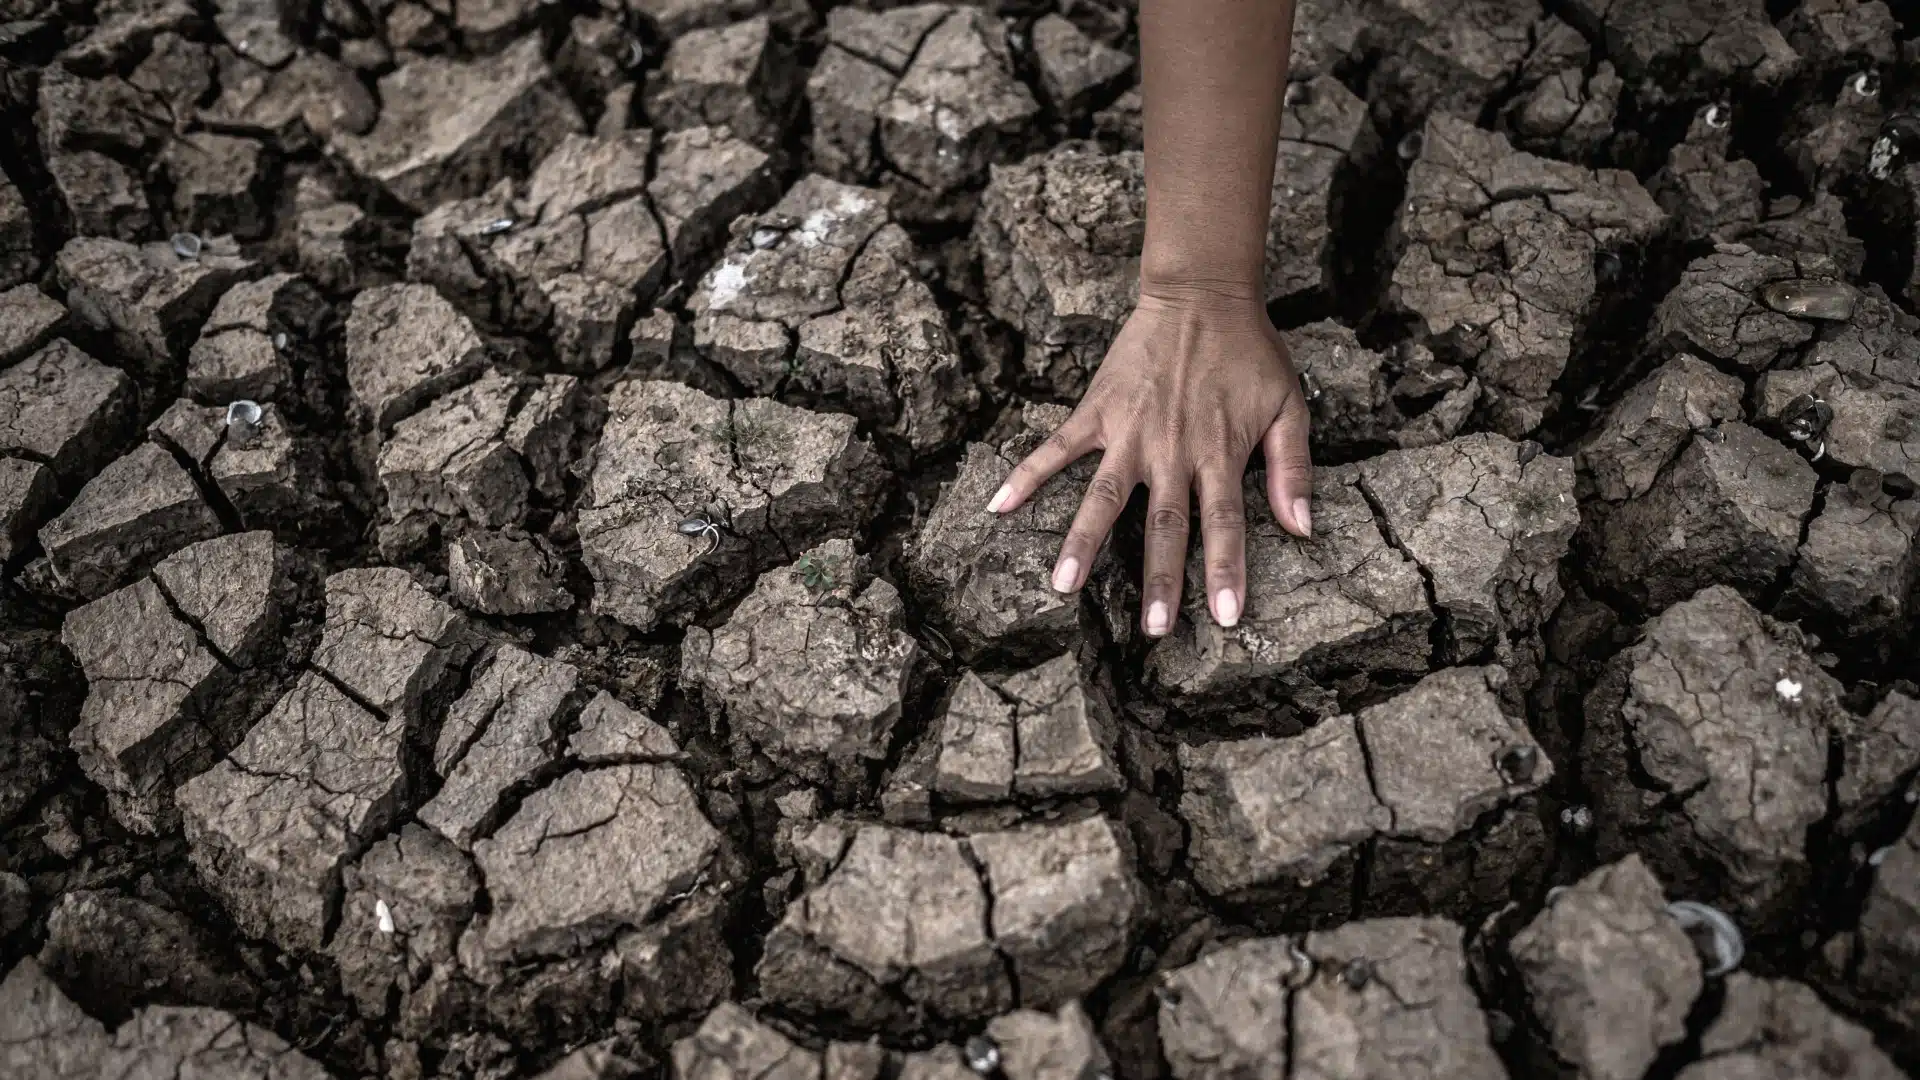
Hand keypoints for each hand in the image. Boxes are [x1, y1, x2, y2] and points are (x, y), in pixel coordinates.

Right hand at [988, 286, 1313, 636]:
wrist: (1201, 296)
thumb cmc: (1251, 353)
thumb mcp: (1290, 406)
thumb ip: (1293, 468)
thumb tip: (1302, 527)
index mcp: (1219, 453)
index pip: (1223, 523)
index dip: (1226, 571)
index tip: (1226, 617)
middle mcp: (1171, 450)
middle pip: (1165, 525)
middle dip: (1160, 579)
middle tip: (1153, 630)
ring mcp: (1129, 432)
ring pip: (1104, 497)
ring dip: (1083, 542)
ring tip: (1063, 586)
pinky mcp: (1097, 412)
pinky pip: (1056, 449)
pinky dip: (1026, 475)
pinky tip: (998, 507)